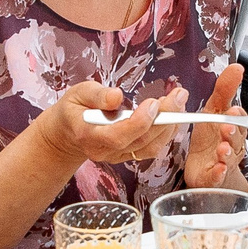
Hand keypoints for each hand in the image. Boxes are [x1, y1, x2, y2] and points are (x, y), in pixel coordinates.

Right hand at [41, 81, 183, 169]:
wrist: (68, 133)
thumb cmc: (74, 109)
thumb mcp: (78, 93)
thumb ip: (96, 95)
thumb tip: (116, 97)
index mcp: (89, 135)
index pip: (117, 136)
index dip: (138, 122)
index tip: (152, 103)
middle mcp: (105, 151)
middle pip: (139, 140)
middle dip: (164, 118)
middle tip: (179, 95)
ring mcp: (118, 156)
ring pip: (150, 146)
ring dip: (169, 124)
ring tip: (178, 100)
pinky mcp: (128, 155)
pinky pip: (151, 148)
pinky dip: (166, 131)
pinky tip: (173, 113)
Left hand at [181, 63, 247, 187]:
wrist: (204, 166)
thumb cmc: (211, 137)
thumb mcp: (214, 108)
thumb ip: (225, 89)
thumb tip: (237, 67)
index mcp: (233, 127)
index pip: (239, 120)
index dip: (237, 116)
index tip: (233, 111)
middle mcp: (231, 144)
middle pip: (236, 139)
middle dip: (232, 133)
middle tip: (227, 128)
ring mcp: (223, 161)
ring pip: (229, 157)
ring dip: (227, 153)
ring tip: (222, 149)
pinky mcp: (212, 177)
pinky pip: (218, 176)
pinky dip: (219, 173)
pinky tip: (218, 169)